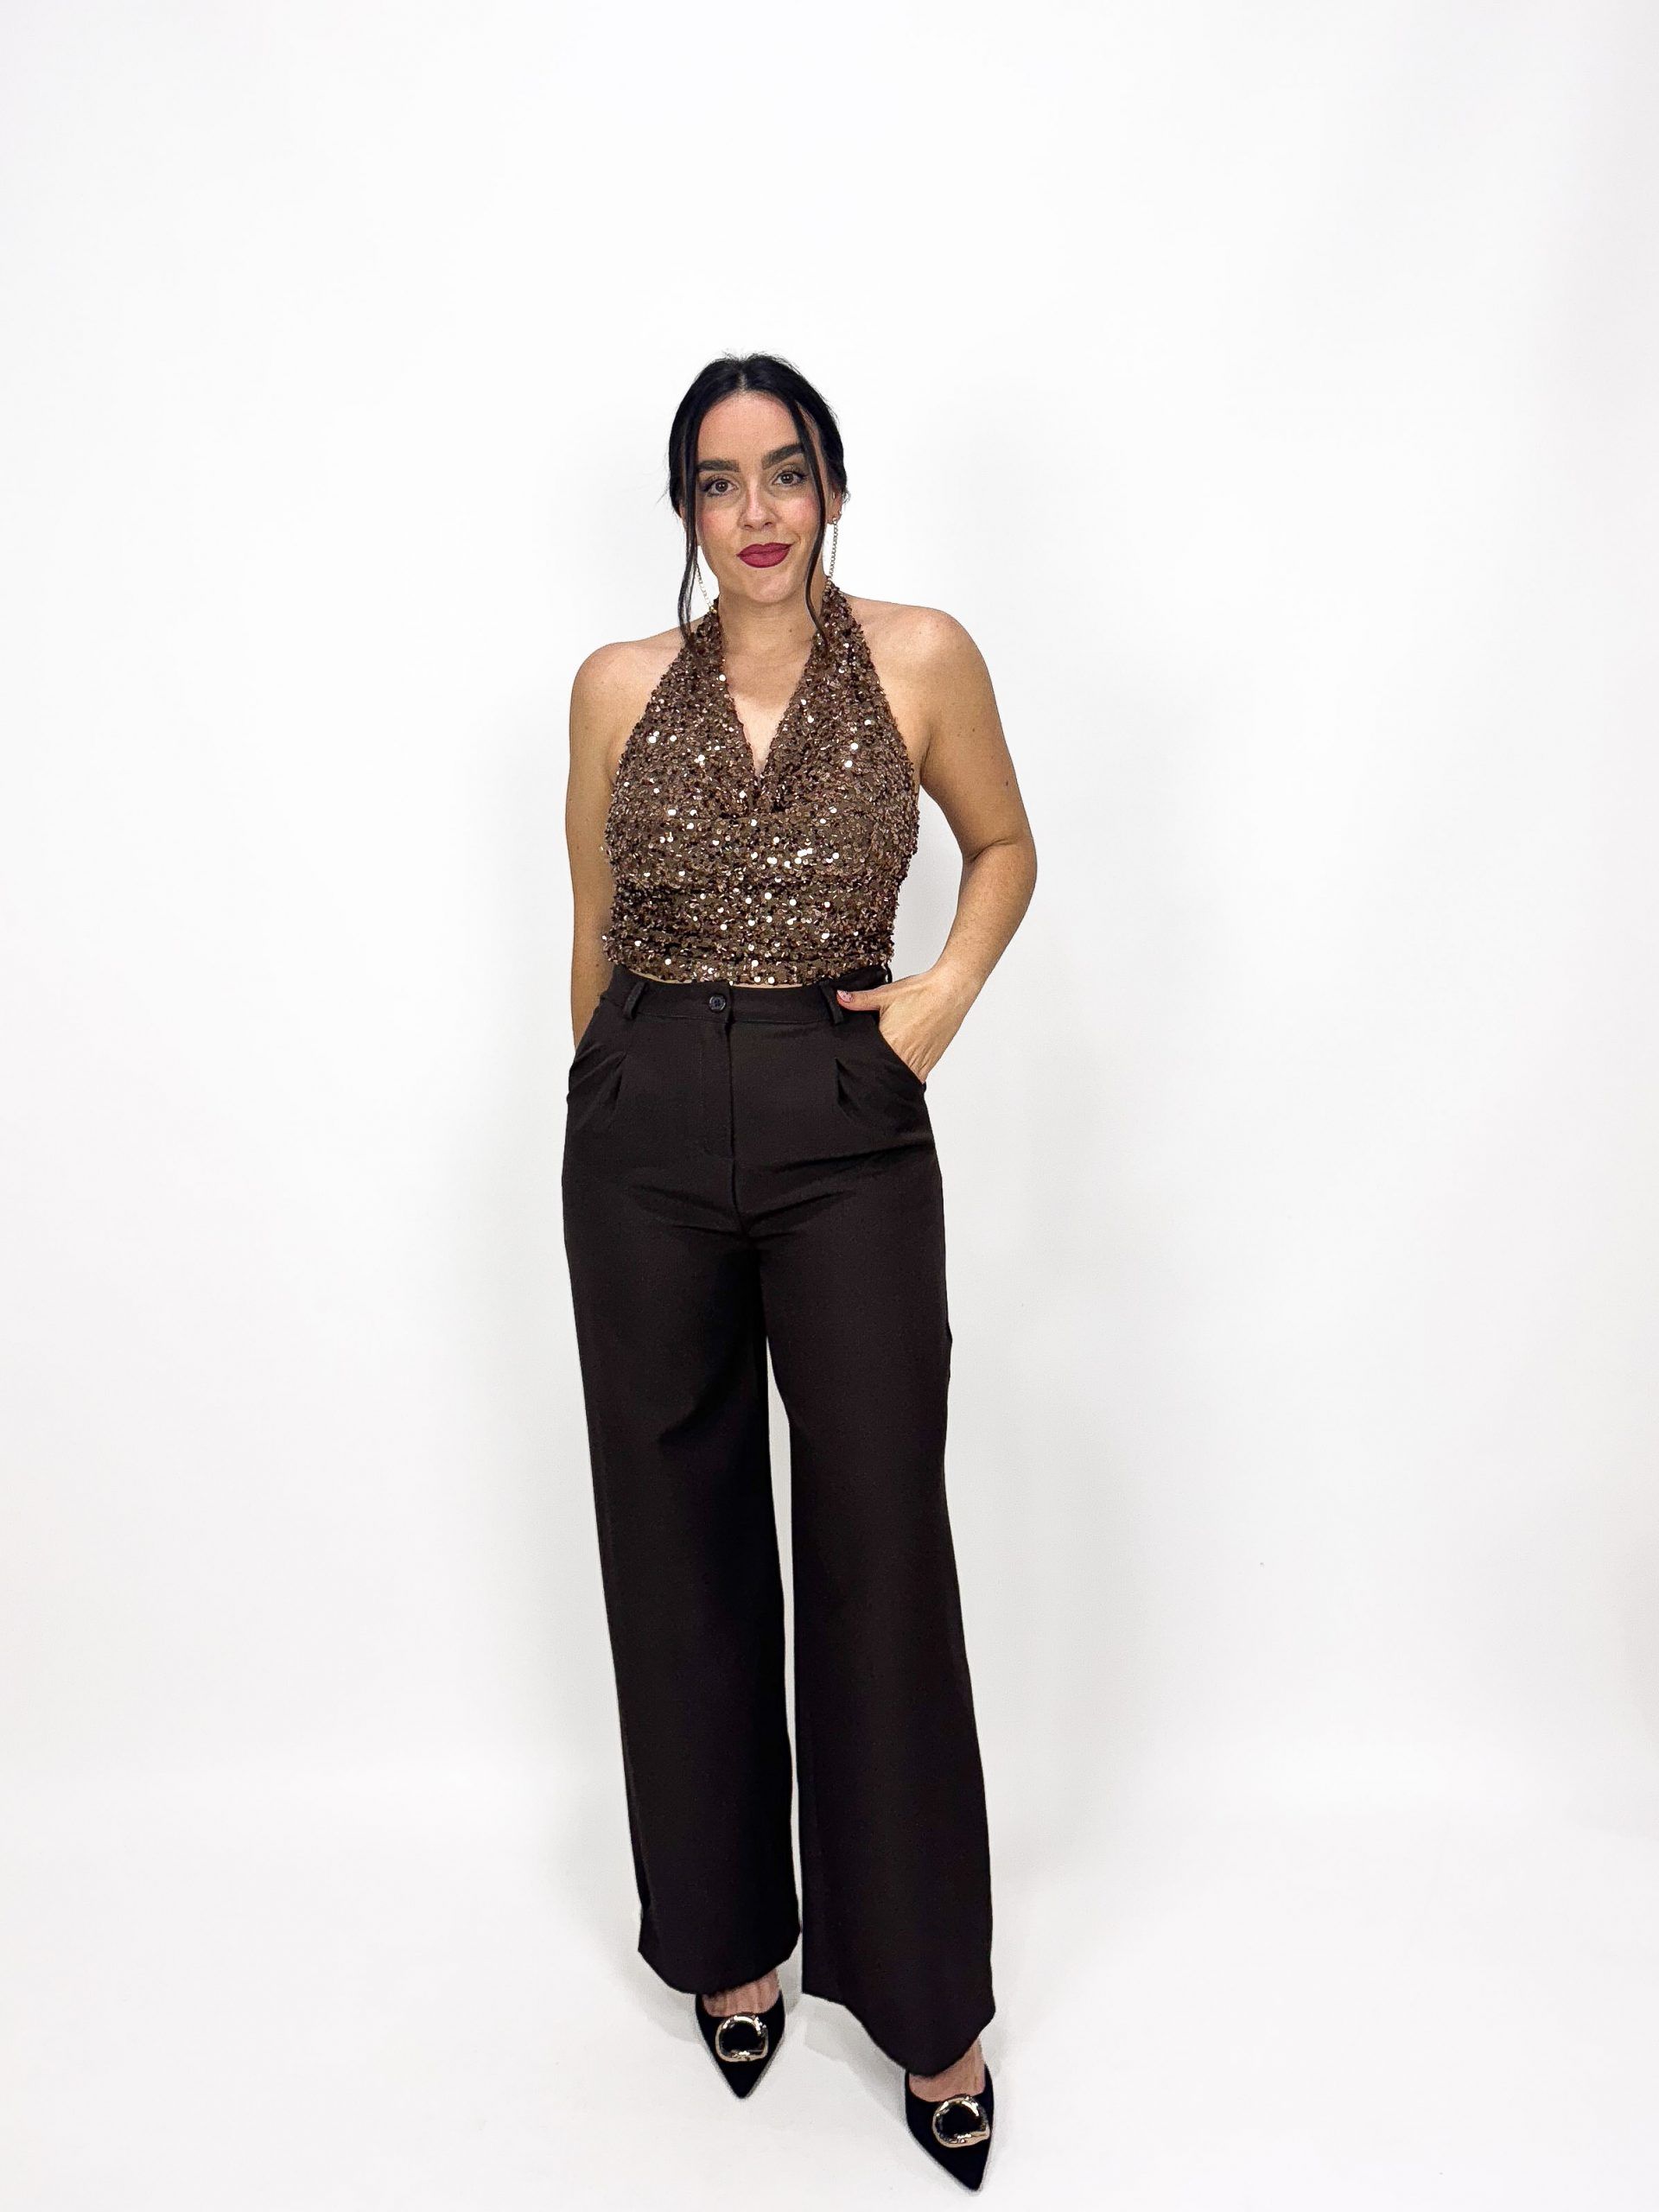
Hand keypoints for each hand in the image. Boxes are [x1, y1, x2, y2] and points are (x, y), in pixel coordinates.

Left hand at [834, 964, 977, 1081]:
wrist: (950, 992)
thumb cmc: (922, 993)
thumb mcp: (885, 994)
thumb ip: (859, 1000)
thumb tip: (840, 997)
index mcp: (890, 1043)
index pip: (868, 1063)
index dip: (860, 1063)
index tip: (854, 1063)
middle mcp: (905, 1057)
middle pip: (883, 1073)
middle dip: (875, 1069)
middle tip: (870, 1062)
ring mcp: (920, 1062)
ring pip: (900, 1078)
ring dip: (892, 1073)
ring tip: (885, 1065)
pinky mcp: (931, 1062)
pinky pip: (916, 1077)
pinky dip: (908, 1073)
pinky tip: (902, 1064)